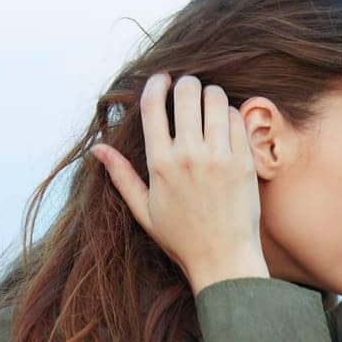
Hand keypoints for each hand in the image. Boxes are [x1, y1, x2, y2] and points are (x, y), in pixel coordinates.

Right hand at [88, 73, 268, 292]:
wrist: (224, 261)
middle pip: (186, 92)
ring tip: (208, 105)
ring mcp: (219, 157)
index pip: (153, 106)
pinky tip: (225, 124)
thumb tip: (97, 149)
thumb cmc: (182, 239)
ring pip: (214, 99)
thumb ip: (121, 176)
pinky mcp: (243, 162)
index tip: (161, 79)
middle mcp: (188, 156)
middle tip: (189, 90)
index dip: (156, 84)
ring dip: (210, 95)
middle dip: (186, 84)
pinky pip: (236, 118)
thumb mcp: (144, 210)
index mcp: (159, 165)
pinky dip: (230, 114)